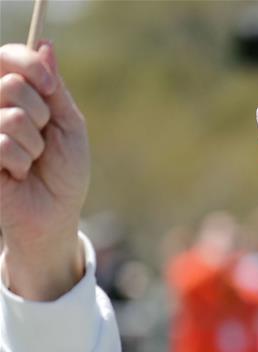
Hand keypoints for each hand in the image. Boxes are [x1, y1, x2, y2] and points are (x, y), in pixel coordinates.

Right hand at [0, 41, 89, 299]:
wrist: (55, 213)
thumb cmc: (64, 170)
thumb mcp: (68, 125)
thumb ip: (54, 89)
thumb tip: (45, 47)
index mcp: (13, 92)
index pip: (7, 57)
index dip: (28, 65)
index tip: (50, 87)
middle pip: (12, 84)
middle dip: (40, 115)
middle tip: (43, 137)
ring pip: (10, 117)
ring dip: (33, 144)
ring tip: (32, 160)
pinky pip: (2, 144)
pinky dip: (20, 162)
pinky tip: (17, 174)